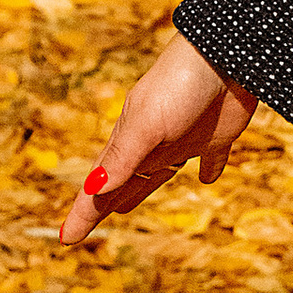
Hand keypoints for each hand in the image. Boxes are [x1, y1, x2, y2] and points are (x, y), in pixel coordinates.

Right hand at [61, 30, 258, 244]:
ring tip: (126, 206)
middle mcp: (152, 144)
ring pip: (157, 174)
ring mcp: (184, 139)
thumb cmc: (180, 84)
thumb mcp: (148, 122)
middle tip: (86, 223)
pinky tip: (209, 178)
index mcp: (129, 142)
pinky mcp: (217, 135)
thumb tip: (96, 190)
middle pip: (122, 182)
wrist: (227, 53)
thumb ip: (125, 157)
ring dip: (141, 189)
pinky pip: (212, 159)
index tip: (65, 239)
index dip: (82, 213)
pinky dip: (210, 170)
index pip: (99, 187)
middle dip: (103, 203)